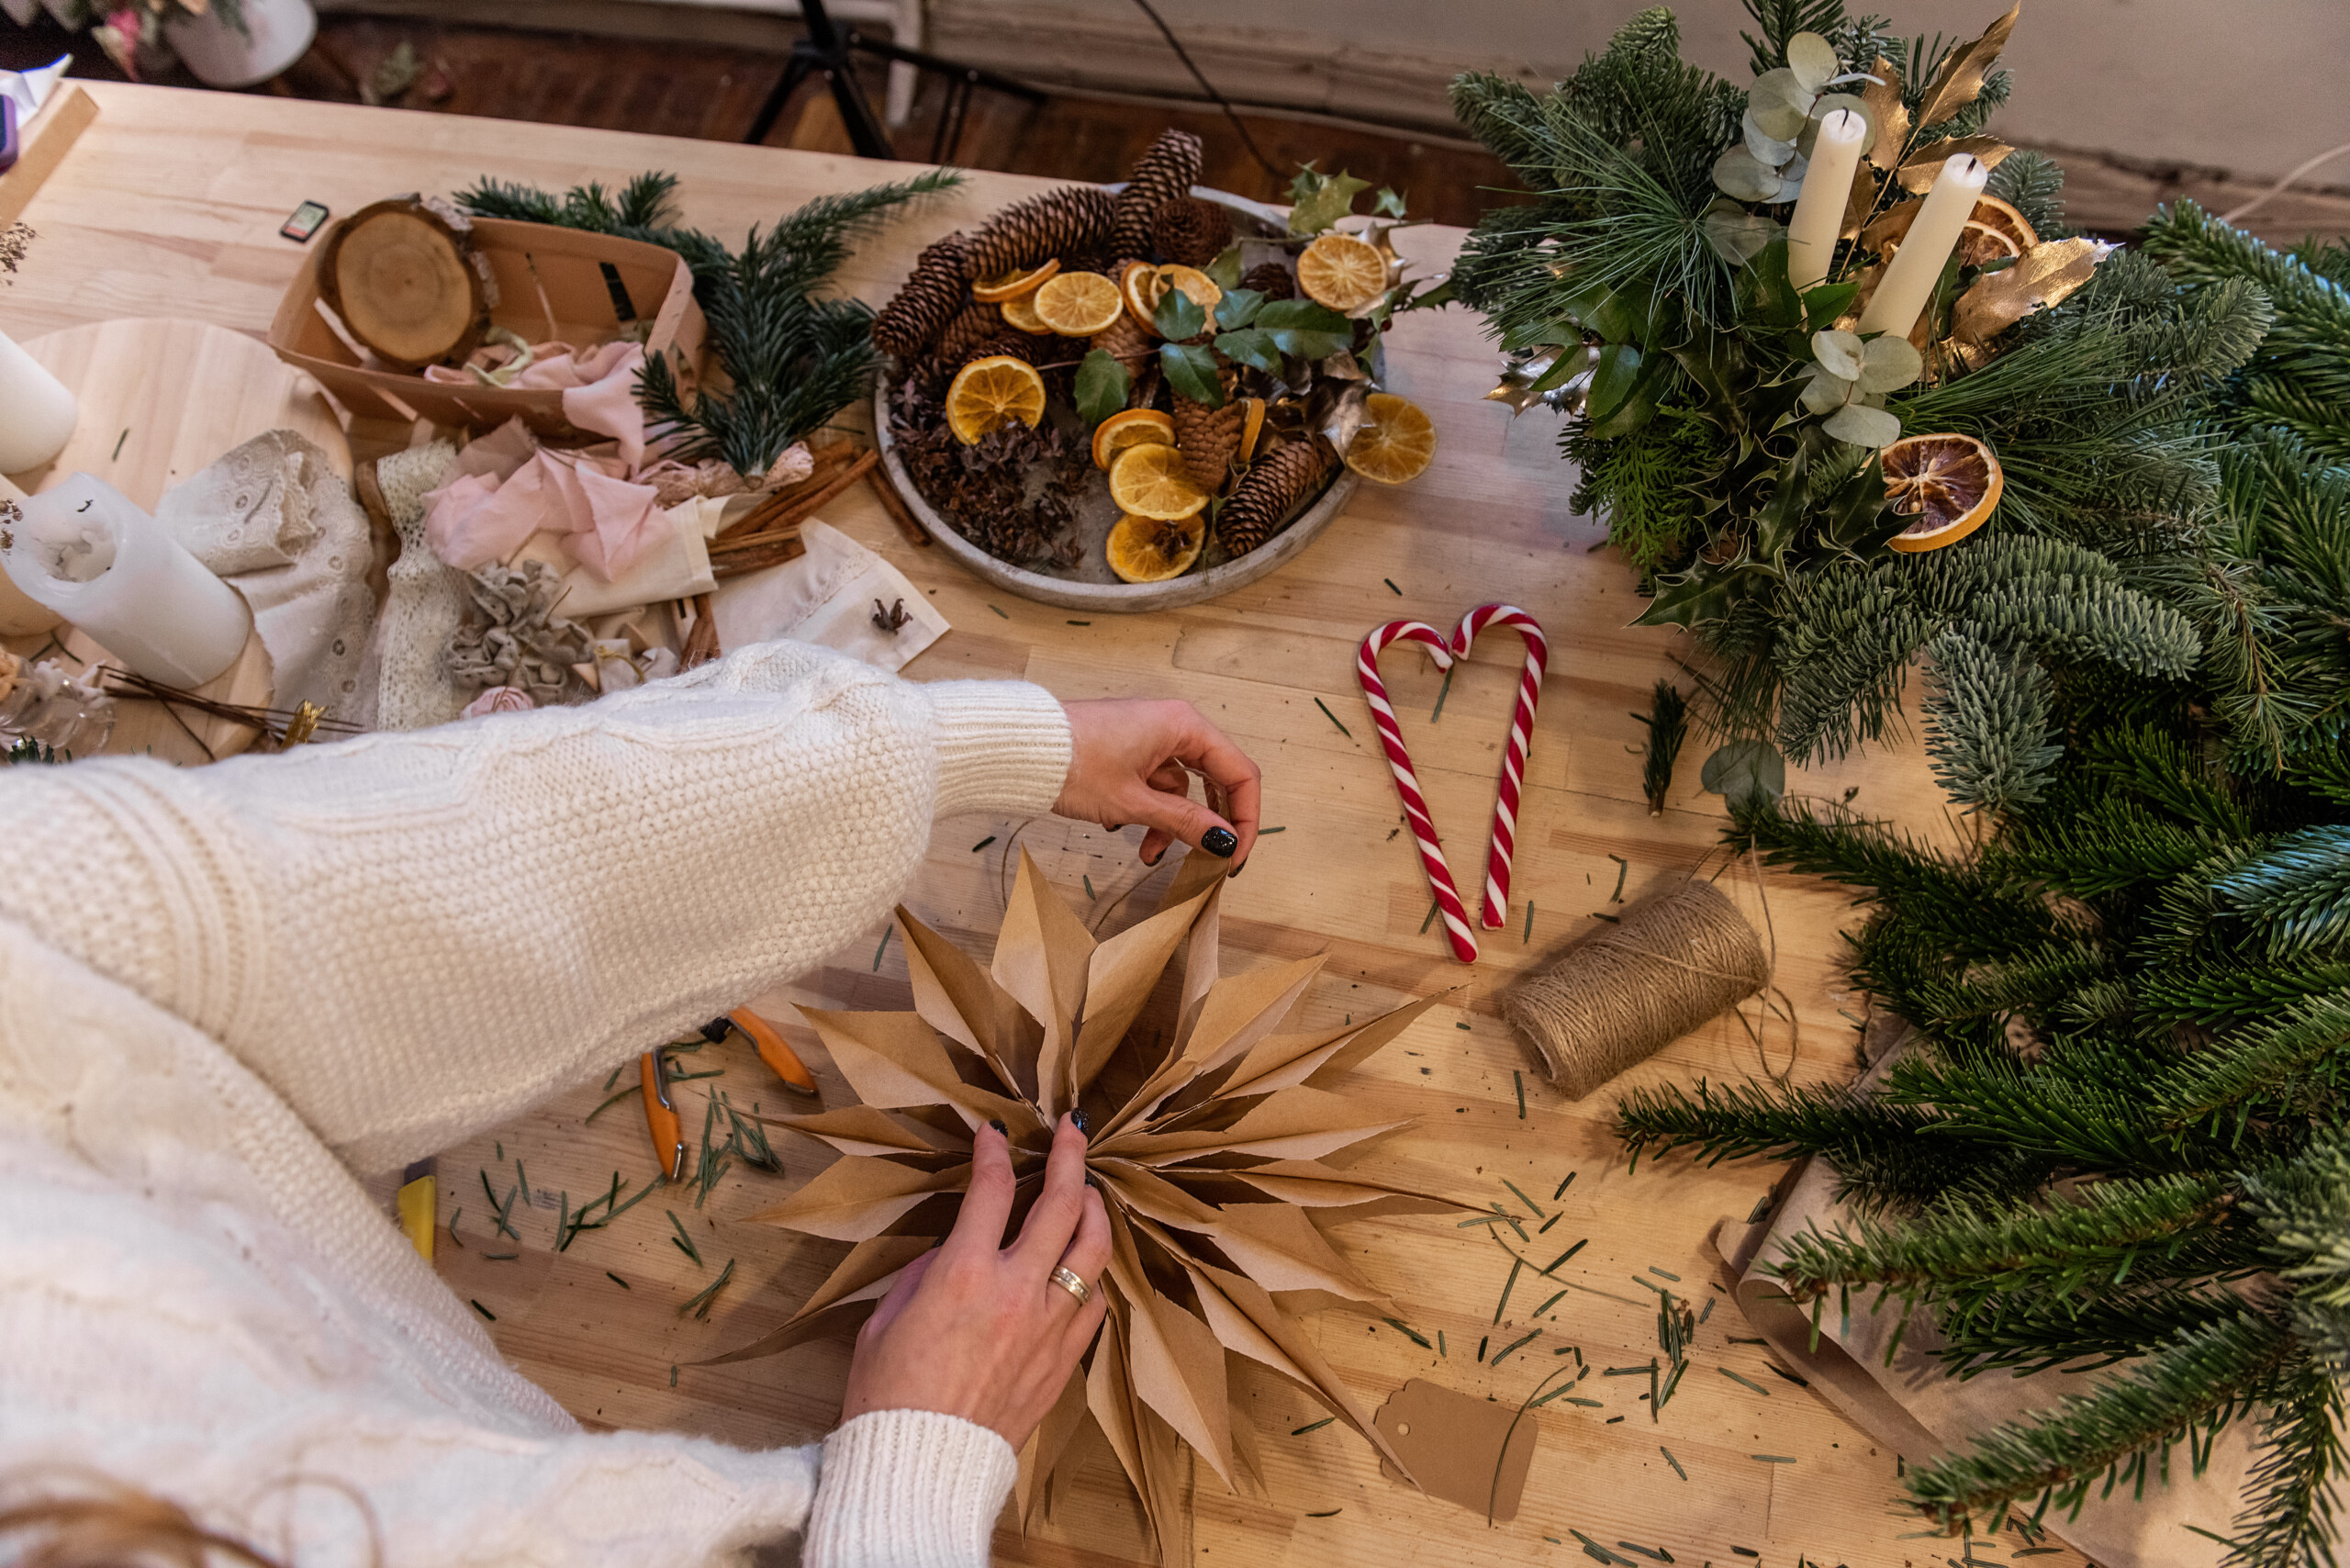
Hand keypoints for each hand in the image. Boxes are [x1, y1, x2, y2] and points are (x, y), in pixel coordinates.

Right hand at [839, 1115, 1110, 1448]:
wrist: (922, 1465)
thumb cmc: (888, 1396)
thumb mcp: (888, 1318)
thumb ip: (927, 1273)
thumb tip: (953, 1253)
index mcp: (964, 1275)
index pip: (992, 1188)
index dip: (995, 1151)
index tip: (995, 1133)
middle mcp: (1016, 1292)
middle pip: (1063, 1203)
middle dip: (1071, 1156)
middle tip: (1072, 1131)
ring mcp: (1049, 1327)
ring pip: (1094, 1250)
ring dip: (1095, 1211)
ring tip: (1088, 1192)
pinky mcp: (1064, 1361)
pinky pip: (1095, 1303)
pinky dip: (1092, 1274)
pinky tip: (1082, 1266)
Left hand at [1055, 698, 1261, 867]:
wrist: (1018, 748)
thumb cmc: (1074, 764)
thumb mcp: (1134, 802)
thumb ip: (1185, 822)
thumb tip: (1224, 842)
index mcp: (1186, 726)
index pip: (1240, 775)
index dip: (1245, 819)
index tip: (1234, 857)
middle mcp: (1174, 725)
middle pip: (1215, 781)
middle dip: (1206, 825)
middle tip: (1206, 861)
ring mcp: (1150, 737)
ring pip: (1180, 788)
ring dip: (1169, 824)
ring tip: (1146, 853)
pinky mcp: (1128, 749)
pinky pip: (1154, 784)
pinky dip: (1145, 810)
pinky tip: (1117, 826)